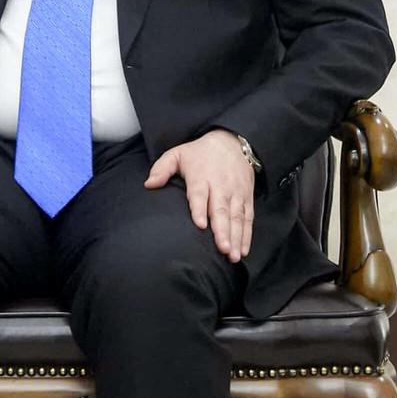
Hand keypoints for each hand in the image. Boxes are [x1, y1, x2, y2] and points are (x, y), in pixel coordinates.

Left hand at [143, 129, 254, 262]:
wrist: (232, 141)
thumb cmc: (199, 152)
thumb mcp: (178, 154)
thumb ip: (161, 168)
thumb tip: (148, 184)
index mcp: (201, 177)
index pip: (200, 194)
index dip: (200, 209)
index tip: (200, 224)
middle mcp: (221, 186)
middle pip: (221, 210)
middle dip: (222, 230)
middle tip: (222, 248)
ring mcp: (236, 193)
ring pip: (237, 217)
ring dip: (236, 237)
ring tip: (233, 255)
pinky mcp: (246, 198)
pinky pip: (248, 219)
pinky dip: (247, 235)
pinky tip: (243, 251)